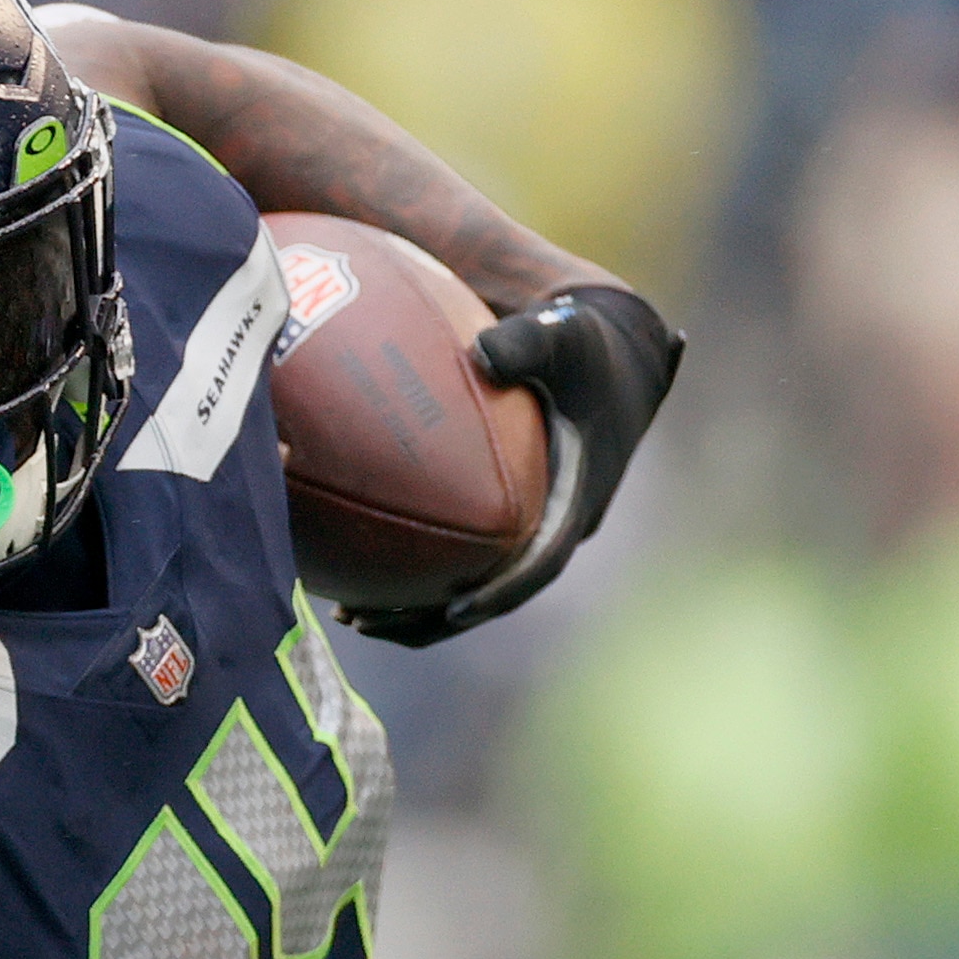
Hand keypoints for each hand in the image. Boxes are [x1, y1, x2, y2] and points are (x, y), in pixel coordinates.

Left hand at [342, 283, 683, 648]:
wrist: (610, 351)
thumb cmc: (585, 342)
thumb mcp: (565, 334)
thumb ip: (527, 342)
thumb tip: (480, 350)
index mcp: (577, 500)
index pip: (538, 564)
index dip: (499, 593)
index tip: (455, 612)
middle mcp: (555, 526)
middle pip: (492, 595)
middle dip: (433, 618)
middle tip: (370, 624)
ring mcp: (532, 525)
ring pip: (471, 585)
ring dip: (413, 608)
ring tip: (348, 615)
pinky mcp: (508, 514)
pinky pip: (457, 553)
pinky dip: (411, 565)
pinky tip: (352, 562)